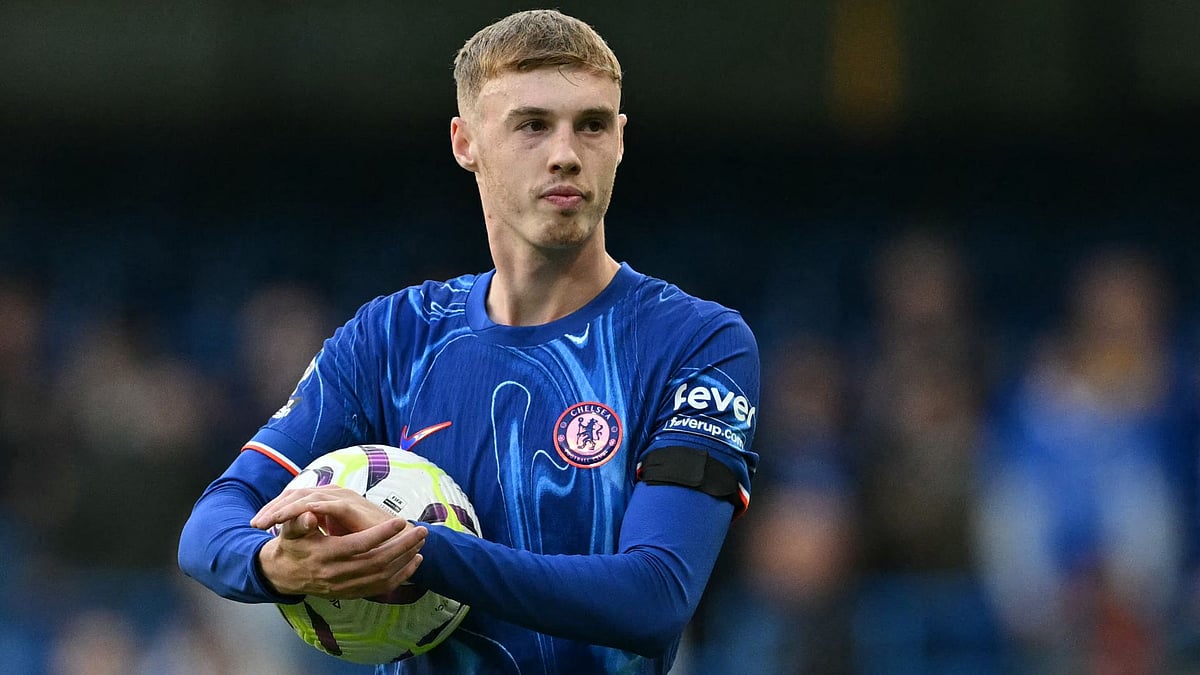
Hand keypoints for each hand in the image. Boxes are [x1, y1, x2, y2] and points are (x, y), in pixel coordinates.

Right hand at [252, 486, 427, 598]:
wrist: (285, 575)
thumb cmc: (292, 546)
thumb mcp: (289, 532)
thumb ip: (298, 523)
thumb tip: (308, 514)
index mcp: (324, 556)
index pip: (358, 546)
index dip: (381, 534)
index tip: (400, 521)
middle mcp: (337, 575)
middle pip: (378, 562)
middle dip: (403, 546)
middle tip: (421, 531)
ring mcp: (346, 587)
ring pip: (384, 576)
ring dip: (406, 560)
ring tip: (420, 543)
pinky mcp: (353, 593)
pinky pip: (382, 588)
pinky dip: (402, 576)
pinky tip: (414, 561)